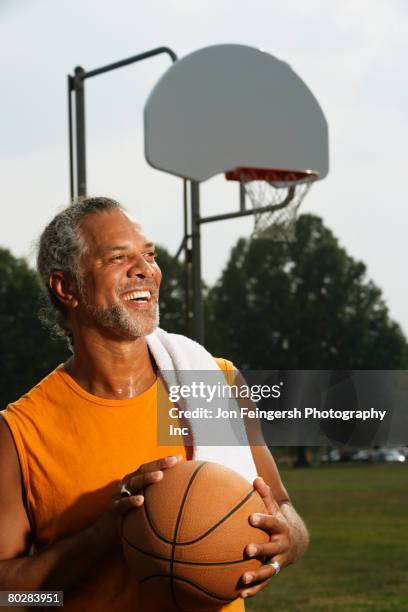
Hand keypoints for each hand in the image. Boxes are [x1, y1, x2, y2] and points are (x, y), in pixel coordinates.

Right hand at [91, 454, 182, 546]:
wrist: (104, 532)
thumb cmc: (128, 515)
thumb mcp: (142, 503)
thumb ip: (156, 496)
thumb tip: (181, 494)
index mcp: (134, 480)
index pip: (150, 467)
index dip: (163, 461)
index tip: (179, 458)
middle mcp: (126, 484)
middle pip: (143, 470)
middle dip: (159, 464)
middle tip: (173, 461)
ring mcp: (119, 495)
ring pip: (133, 483)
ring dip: (146, 478)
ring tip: (160, 475)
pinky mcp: (113, 510)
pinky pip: (122, 504)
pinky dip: (130, 501)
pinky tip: (141, 500)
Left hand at [240, 477, 293, 599]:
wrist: (295, 541)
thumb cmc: (276, 520)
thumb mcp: (272, 507)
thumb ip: (264, 495)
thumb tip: (256, 478)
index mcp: (280, 527)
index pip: (271, 523)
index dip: (262, 520)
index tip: (251, 518)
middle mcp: (281, 546)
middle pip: (271, 548)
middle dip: (260, 549)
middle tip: (247, 549)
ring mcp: (278, 561)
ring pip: (268, 570)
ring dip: (256, 575)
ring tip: (243, 578)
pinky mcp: (273, 572)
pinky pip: (264, 583)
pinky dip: (255, 589)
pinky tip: (241, 593)